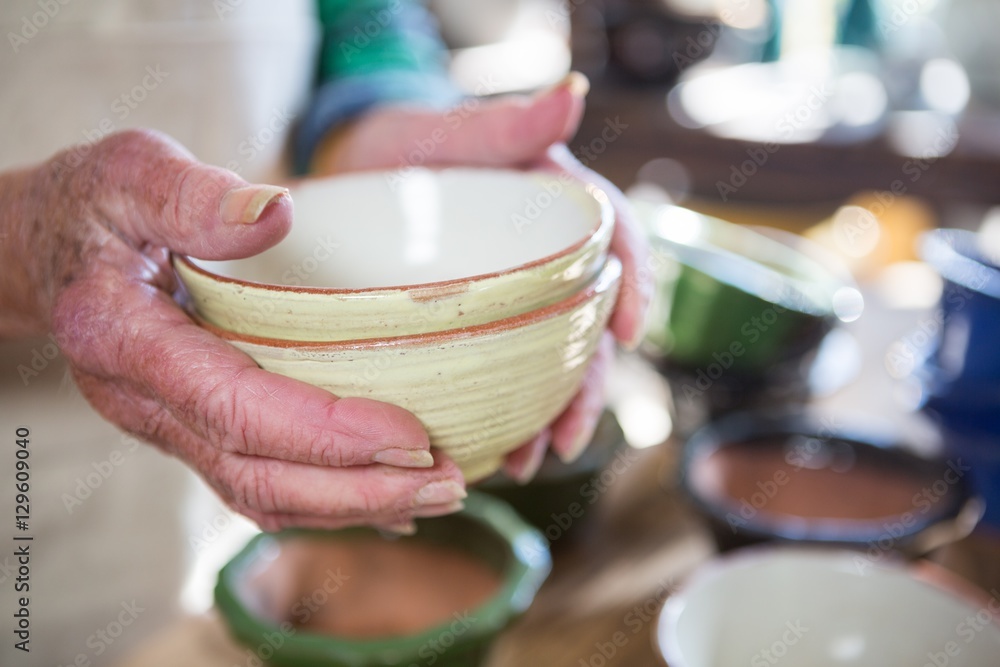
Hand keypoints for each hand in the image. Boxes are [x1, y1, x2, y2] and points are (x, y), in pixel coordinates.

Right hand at [0, 130, 465, 532]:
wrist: (51, 249)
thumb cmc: (96, 206)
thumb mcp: (130, 172)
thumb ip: (192, 194)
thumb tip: (276, 213)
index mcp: (124, 339)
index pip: (234, 406)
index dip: (325, 432)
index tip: (411, 438)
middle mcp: (143, 402)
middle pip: (256, 474)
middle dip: (358, 492)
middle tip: (448, 486)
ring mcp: (166, 425)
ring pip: (259, 493)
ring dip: (352, 507)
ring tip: (436, 496)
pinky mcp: (192, 429)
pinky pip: (258, 482)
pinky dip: (325, 499)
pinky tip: (386, 499)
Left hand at [314, 73, 652, 480]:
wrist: (353, 174)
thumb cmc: (407, 145)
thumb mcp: (450, 132)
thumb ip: (509, 122)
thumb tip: (574, 93)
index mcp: (554, 207)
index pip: (613, 239)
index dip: (633, 284)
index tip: (628, 330)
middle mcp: (544, 260)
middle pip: (586, 327)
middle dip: (585, 387)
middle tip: (566, 437)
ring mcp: (514, 299)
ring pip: (549, 363)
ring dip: (545, 417)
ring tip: (524, 463)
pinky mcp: (480, 329)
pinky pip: (504, 376)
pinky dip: (503, 417)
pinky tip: (489, 453)